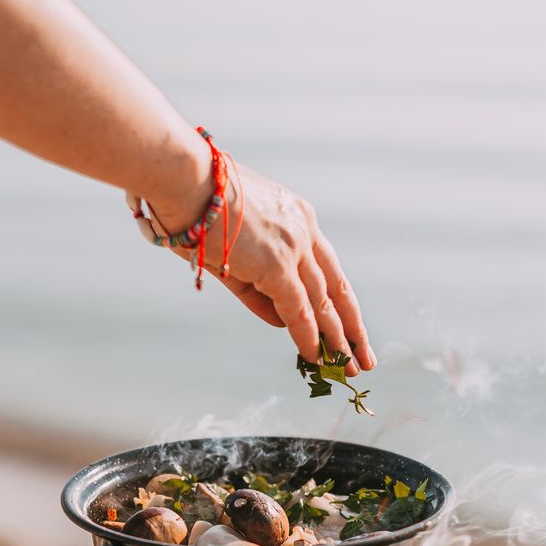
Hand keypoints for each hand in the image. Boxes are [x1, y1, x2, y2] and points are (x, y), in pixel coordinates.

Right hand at [150, 164, 374, 377]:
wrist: (182, 176)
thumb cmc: (196, 207)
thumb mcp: (235, 247)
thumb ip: (259, 289)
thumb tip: (282, 321)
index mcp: (297, 218)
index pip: (326, 268)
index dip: (339, 302)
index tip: (350, 326)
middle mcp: (303, 230)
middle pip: (336, 288)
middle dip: (351, 326)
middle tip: (364, 357)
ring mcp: (293, 246)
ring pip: (324, 303)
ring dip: (338, 339)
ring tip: (350, 368)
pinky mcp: (276, 264)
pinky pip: (299, 311)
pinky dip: (309, 338)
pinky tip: (317, 360)